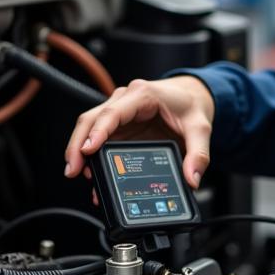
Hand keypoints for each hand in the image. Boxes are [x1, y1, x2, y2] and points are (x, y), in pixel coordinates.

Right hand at [63, 75, 214, 189]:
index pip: (112, 112)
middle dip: (78, 144)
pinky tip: (90, 171)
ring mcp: (119, 112)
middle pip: (91, 119)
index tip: (87, 150)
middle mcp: (125, 99)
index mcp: (143, 95)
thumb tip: (191, 179)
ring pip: (89, 127)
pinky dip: (90, 153)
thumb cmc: (191, 105)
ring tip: (77, 174)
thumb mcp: (200, 128)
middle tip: (73, 170)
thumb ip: (198, 154)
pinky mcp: (118, 125)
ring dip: (79, 150)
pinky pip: (98, 136)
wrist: (192, 96)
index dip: (97, 132)